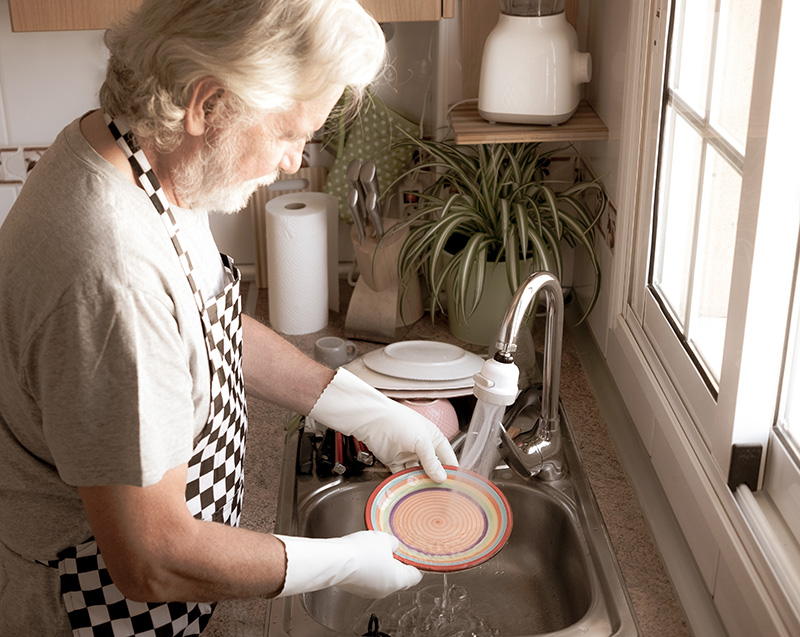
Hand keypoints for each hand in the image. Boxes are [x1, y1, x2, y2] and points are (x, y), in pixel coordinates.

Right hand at [275, 531, 421, 597]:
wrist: (337, 561)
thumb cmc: (362, 552)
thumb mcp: (384, 539)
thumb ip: (393, 544)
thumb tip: (393, 546)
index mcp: (399, 580)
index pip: (415, 576)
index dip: (414, 565)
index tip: (412, 559)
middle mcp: (386, 590)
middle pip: (398, 579)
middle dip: (395, 565)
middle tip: (390, 551)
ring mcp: (370, 591)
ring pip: (381, 580)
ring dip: (379, 568)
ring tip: (373, 551)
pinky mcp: (356, 589)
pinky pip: (367, 580)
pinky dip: (367, 570)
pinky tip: (361, 557)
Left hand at [308, 369, 457, 481]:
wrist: (373, 420)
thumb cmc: (399, 421)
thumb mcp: (422, 441)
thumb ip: (432, 461)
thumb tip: (441, 477)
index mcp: (433, 438)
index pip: (447, 457)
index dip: (451, 470)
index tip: (454, 485)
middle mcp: (421, 446)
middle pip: (432, 467)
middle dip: (434, 478)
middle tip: (439, 492)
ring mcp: (407, 454)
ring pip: (417, 473)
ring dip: (419, 481)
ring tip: (423, 492)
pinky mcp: (394, 460)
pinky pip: (402, 474)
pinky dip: (405, 481)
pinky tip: (409, 487)